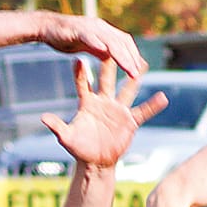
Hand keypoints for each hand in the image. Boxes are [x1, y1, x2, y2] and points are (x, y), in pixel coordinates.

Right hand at [35, 13, 147, 79]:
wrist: (44, 26)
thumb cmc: (64, 36)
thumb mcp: (86, 45)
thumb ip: (98, 50)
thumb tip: (110, 58)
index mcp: (103, 31)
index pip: (124, 42)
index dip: (133, 55)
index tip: (139, 69)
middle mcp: (100, 27)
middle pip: (121, 41)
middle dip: (131, 58)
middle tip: (137, 74)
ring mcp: (89, 27)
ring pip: (110, 41)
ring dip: (121, 56)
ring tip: (128, 69)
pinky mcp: (77, 30)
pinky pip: (89, 37)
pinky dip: (98, 43)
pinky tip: (105, 51)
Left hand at [40, 59, 166, 168]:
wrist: (95, 161)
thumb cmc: (79, 148)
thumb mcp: (67, 137)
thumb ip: (57, 126)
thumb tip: (43, 117)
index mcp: (87, 103)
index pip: (83, 84)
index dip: (80, 73)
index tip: (78, 58)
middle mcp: (104, 102)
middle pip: (107, 80)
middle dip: (109, 64)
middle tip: (112, 46)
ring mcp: (118, 110)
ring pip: (127, 90)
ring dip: (134, 78)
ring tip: (142, 63)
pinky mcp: (130, 121)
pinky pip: (143, 111)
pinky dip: (153, 105)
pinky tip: (162, 97)